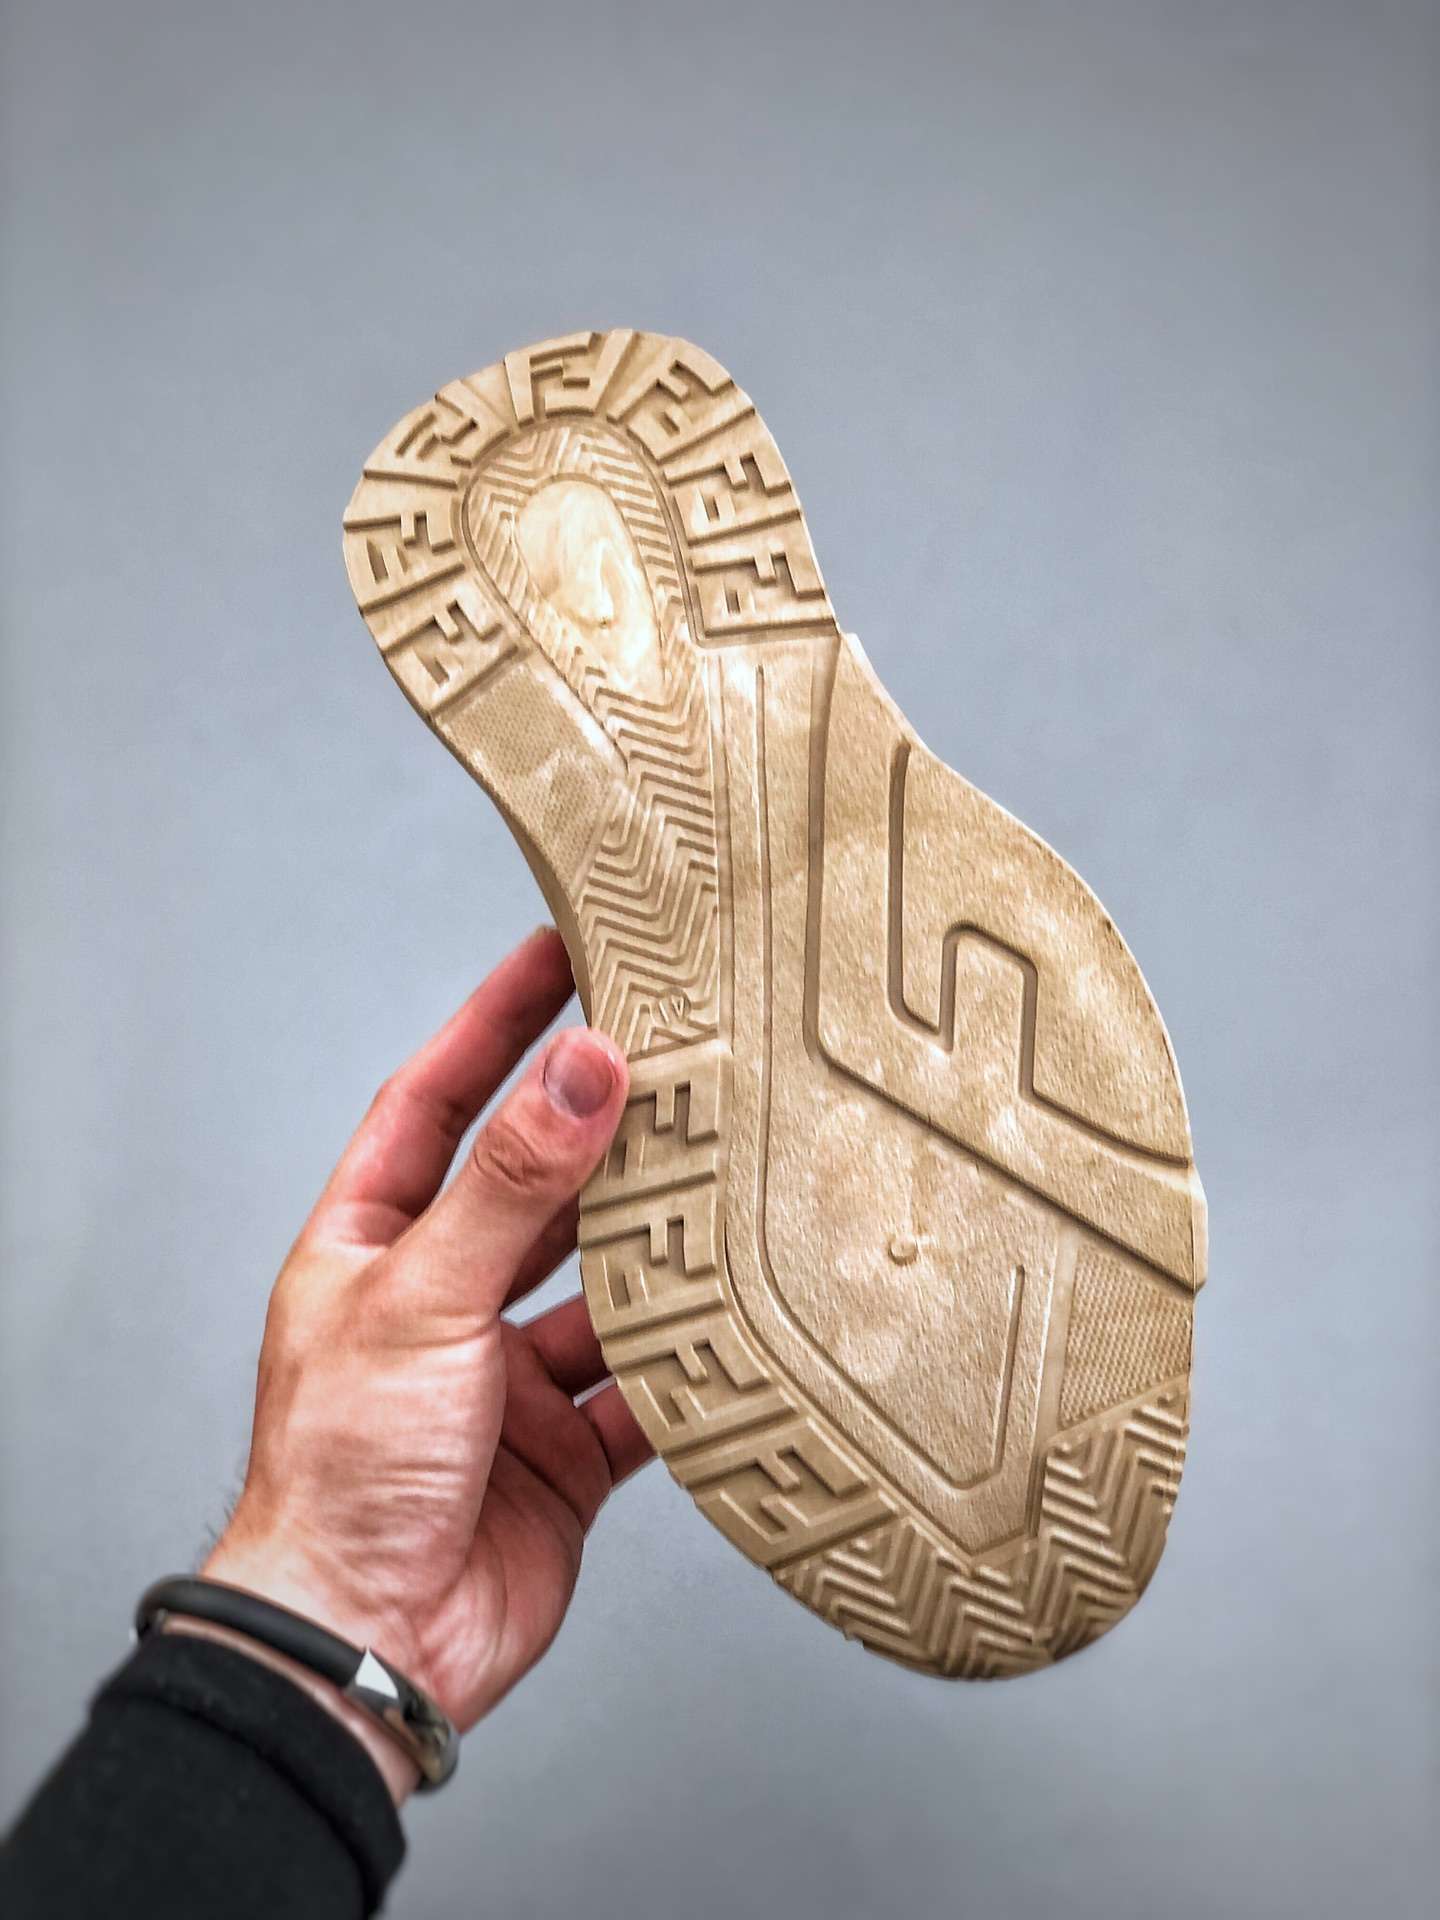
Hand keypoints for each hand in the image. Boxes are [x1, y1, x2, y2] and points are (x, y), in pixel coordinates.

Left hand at [199, 929, 649, 1793]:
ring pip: (603, 1283)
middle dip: (602, 1130)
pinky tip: (738, 1323)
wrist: (368, 1645)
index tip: (558, 950)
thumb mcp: (423, 1298)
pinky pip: (644, 1382)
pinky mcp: (568, 1446)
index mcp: (375, 1245)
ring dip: (658, 1245)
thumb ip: (512, 1183)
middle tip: (681, 1055)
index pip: (438, 1098)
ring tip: (730, 1177)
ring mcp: (508, 1374)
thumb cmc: (342, 1473)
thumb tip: (582, 1068)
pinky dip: (690, 1360)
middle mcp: (444, 1299)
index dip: (494, 1021)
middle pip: (536, 1186)